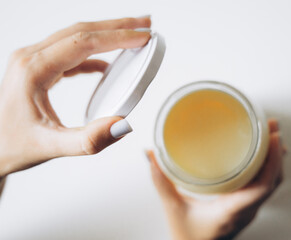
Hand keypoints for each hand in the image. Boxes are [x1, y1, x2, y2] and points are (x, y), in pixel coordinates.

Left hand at [0, 17, 150, 177]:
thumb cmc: (12, 145)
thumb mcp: (51, 147)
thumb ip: (89, 140)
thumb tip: (122, 125)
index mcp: (33, 70)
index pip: (83, 42)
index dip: (117, 37)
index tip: (143, 37)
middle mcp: (31, 58)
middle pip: (81, 31)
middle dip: (117, 26)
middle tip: (145, 24)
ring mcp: (34, 61)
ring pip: (77, 37)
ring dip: (107, 35)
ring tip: (133, 36)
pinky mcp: (40, 69)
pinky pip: (72, 53)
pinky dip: (95, 53)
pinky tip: (108, 62)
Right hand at [146, 119, 284, 239]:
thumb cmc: (188, 238)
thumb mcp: (173, 208)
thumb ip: (161, 181)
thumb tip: (153, 156)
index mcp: (231, 211)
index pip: (262, 186)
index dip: (272, 161)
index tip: (273, 139)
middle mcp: (245, 211)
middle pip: (274, 180)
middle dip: (276, 152)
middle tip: (273, 127)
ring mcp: (248, 210)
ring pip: (272, 184)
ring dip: (275, 160)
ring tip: (272, 136)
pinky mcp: (245, 208)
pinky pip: (264, 186)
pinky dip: (268, 168)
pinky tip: (262, 156)